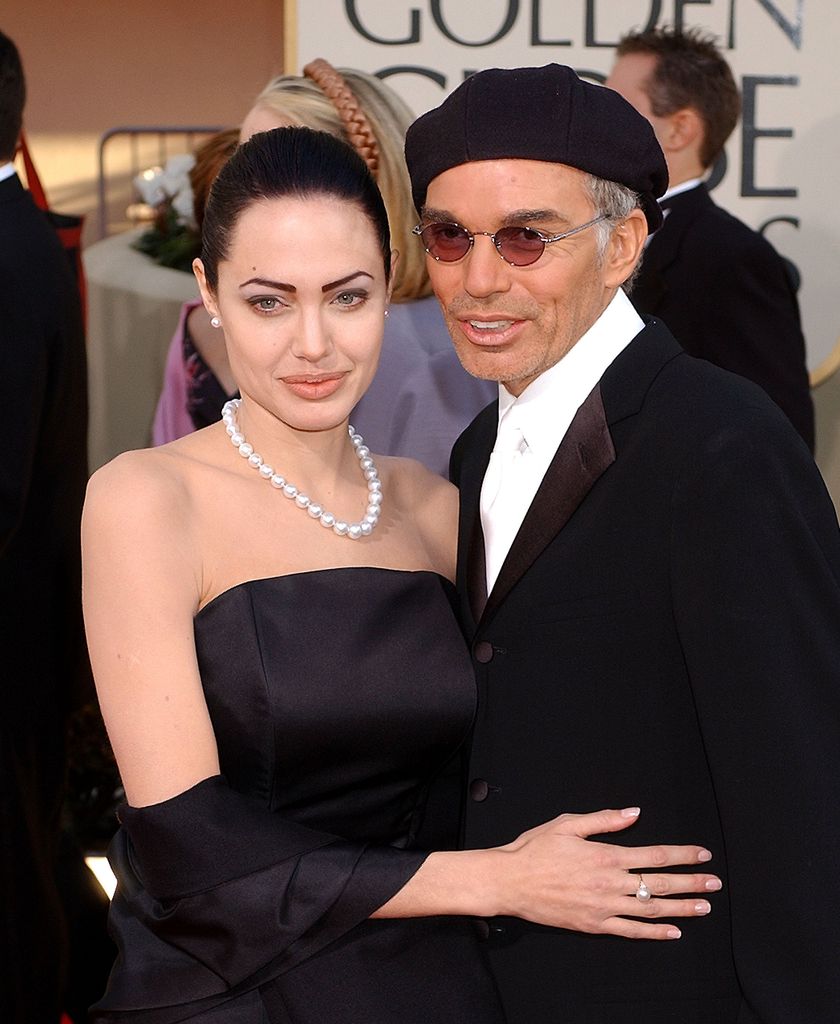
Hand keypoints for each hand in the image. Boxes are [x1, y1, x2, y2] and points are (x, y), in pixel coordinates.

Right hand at [493, 807, 720, 939]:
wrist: (510, 882)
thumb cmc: (535, 850)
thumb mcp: (567, 824)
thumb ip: (603, 819)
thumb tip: (634, 813)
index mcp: (605, 855)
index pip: (654, 855)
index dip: (681, 855)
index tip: (702, 854)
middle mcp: (609, 883)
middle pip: (659, 884)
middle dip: (691, 882)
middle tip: (715, 883)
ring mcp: (604, 907)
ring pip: (651, 909)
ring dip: (681, 908)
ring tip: (704, 908)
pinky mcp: (594, 925)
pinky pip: (631, 931)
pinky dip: (654, 933)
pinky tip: (673, 932)